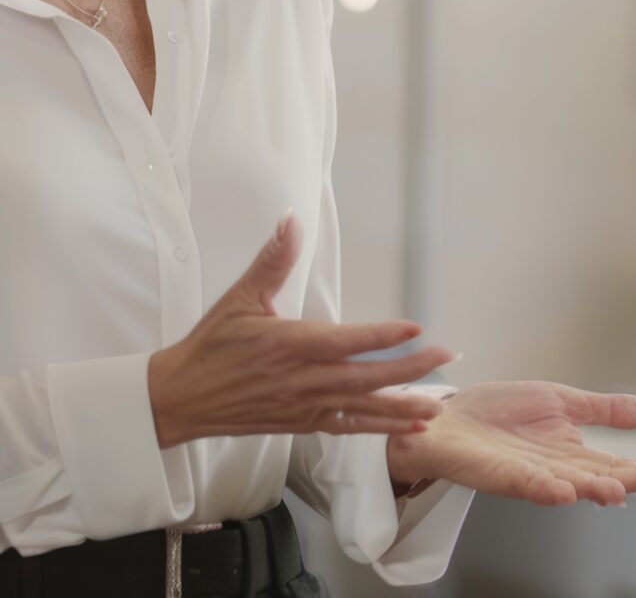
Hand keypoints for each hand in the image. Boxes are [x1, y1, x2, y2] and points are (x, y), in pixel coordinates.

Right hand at [147, 211, 454, 447]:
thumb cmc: (211, 345)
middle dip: (407, 370)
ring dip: (400, 406)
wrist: (178, 399)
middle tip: (444, 358)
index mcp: (287, 345)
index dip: (380, 337)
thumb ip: (273, 260)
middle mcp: (299, 380)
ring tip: (436, 406)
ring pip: (359, 408)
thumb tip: (291, 220)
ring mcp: (302, 406)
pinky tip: (408, 426)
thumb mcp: (240, 297)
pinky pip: (346, 427)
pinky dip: (379, 427)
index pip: (343, 341)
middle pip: (361, 378)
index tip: (414, 328)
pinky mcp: (301, 424)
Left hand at [386, 381, 635, 506]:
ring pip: (567, 485)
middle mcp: (554, 468)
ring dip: (592, 489)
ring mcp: (527, 474)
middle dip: (632, 480)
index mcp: (571, 450)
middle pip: (599, 477)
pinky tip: (563, 491)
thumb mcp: (562, 400)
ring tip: (619, 490)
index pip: (616, 462)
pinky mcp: (498, 474)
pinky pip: (524, 485)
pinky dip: (544, 489)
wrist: (445, 417)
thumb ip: (605, 410)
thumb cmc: (498, 412)